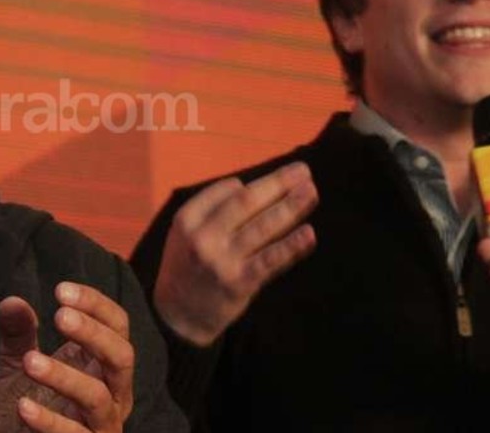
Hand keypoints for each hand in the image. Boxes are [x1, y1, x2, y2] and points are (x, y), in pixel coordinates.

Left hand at [0, 285, 133, 432]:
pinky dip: (51, 422)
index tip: (61, 290)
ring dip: (67, 377)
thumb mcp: (16, 370)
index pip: (117, 327)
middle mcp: (112, 397)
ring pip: (100, 398)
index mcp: (101, 368)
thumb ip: (16, 336)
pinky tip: (23, 408)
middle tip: (60, 316)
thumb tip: (11, 303)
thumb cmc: (25, 413)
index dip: (97, 305)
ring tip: (30, 362)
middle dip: (94, 333)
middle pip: (122, 357)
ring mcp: (102, 428)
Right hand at [154, 162, 317, 344]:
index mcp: (187, 219)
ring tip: (311, 192)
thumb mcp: (184, 234)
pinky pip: (271, 260)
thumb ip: (211, 210)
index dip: (254, 183)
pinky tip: (309, 234)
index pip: (226, 191)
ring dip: (291, 207)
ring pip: (263, 227)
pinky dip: (291, 246)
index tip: (278, 180)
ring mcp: (222, 260)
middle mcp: (204, 237)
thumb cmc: (187, 267)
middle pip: (247, 202)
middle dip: (278, 184)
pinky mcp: (240, 283)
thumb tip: (247, 186)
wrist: (178, 317)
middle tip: (304, 171)